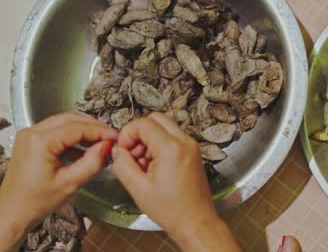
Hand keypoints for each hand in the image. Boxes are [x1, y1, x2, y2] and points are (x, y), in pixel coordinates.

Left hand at [0, 113, 117, 249]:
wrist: (12, 212)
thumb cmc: (36, 202)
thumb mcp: (70, 184)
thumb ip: (92, 163)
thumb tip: (107, 146)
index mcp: (40, 142)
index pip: (78, 128)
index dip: (100, 130)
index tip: (116, 136)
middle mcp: (32, 132)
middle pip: (71, 119)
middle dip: (94, 127)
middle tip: (111, 137)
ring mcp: (30, 135)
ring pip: (64, 122)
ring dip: (84, 130)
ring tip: (101, 142)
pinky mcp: (31, 140)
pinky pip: (57, 131)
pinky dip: (73, 136)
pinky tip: (85, 148)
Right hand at [112, 112, 239, 251]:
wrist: (196, 222)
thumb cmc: (173, 210)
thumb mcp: (138, 188)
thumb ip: (122, 164)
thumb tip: (117, 150)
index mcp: (172, 148)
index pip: (144, 123)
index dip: (128, 133)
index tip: (123, 148)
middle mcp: (185, 142)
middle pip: (156, 119)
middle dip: (139, 133)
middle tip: (132, 153)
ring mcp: (191, 146)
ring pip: (164, 127)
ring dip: (149, 139)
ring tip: (143, 164)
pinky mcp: (193, 152)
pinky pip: (172, 138)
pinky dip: (159, 145)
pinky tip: (153, 166)